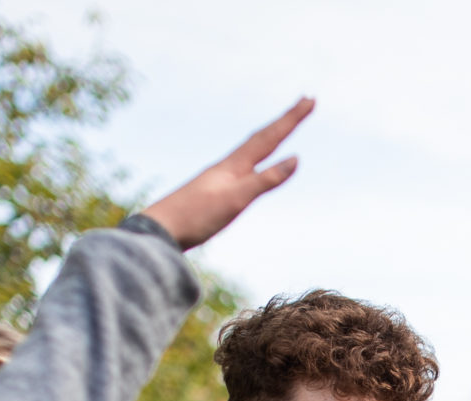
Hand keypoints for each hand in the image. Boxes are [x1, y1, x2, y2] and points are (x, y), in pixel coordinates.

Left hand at [139, 98, 312, 250]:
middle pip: (262, 137)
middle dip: (285, 121)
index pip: (270, 136)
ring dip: (269, 135)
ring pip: (251, 149)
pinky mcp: (213, 190)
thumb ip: (266, 179)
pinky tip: (250, 164)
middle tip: (305, 102)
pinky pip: (243, 165)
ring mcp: (219, 177)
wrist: (160, 230)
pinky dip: (255, 157)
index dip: (291, 119)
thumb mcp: (237, 199)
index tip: (310, 100)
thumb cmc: (197, 216)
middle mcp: (228, 165)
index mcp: (235, 164)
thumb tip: (295, 158)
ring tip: (280, 127)